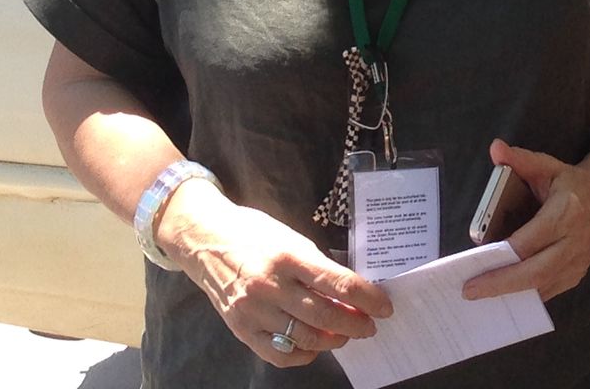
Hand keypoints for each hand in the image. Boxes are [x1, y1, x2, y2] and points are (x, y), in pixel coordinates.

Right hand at [158, 178, 390, 367]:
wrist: (205, 241)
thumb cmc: (255, 235)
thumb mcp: (292, 238)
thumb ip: (318, 266)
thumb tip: (349, 292)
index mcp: (288, 256)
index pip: (337, 282)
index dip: (366, 298)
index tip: (384, 306)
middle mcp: (270, 286)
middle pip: (324, 316)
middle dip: (355, 324)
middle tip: (369, 325)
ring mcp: (253, 311)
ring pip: (304, 338)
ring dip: (333, 340)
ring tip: (344, 334)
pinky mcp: (241, 329)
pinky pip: (279, 354)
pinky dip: (303, 354)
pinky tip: (315, 345)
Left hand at [462, 139, 589, 302]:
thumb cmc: (571, 183)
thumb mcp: (548, 165)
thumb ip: (520, 159)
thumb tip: (495, 148)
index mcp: (565, 213)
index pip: (530, 241)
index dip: (503, 255)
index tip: (475, 263)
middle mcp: (573, 242)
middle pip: (536, 271)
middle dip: (502, 283)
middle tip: (470, 290)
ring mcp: (578, 262)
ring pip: (542, 285)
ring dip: (510, 293)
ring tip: (480, 297)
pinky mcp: (577, 274)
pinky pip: (549, 290)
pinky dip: (525, 294)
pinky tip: (503, 296)